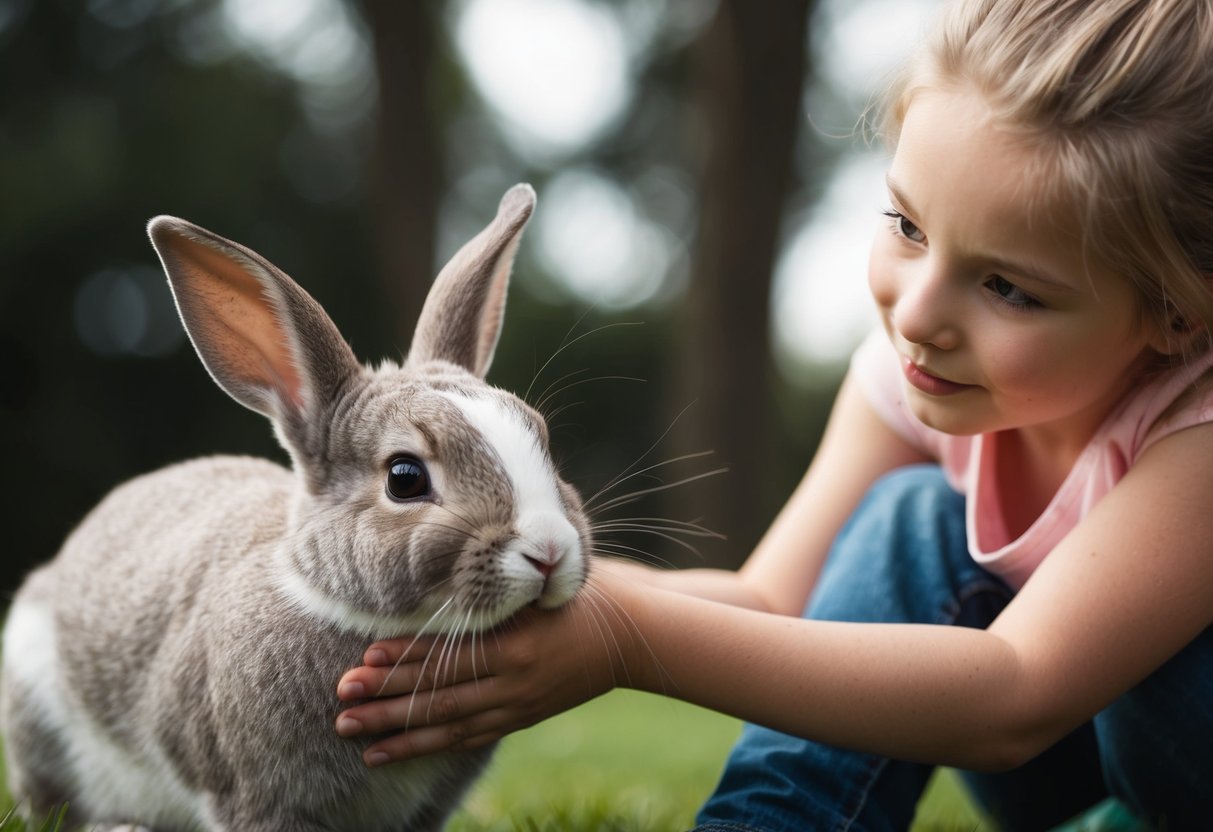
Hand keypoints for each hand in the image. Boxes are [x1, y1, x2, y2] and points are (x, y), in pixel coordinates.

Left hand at [333, 568, 640, 765]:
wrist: (633, 635)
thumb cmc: (582, 595)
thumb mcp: (542, 583)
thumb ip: (497, 589)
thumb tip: (444, 580)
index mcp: (516, 641)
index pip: (448, 652)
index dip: (404, 658)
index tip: (363, 659)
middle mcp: (514, 678)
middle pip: (439, 693)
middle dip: (387, 700)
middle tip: (342, 704)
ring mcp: (518, 702)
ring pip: (448, 724)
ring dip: (398, 731)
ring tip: (355, 737)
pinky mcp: (522, 716)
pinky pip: (469, 737)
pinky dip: (430, 745)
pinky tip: (394, 750)